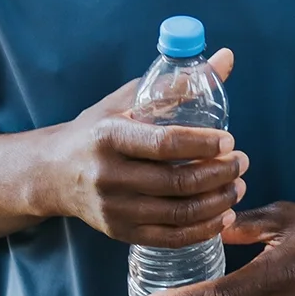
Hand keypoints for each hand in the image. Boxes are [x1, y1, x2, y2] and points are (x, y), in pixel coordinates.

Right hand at [39, 49, 246, 247]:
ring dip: (218, 202)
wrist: (53, 172)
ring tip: (237, 186)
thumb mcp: (129, 99)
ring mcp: (114, 208)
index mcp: (109, 137)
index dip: (202, 144)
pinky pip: (170, 238)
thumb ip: (177, 82)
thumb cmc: (97, 130)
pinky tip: (223, 215)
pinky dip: (203, 229)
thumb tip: (226, 58)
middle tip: (241, 162)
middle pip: (176, 181)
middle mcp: (108, 175)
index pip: (163, 143)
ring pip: (178, 213)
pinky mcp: (120, 232)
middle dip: (219, 173)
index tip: (229, 141)